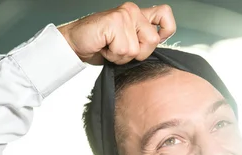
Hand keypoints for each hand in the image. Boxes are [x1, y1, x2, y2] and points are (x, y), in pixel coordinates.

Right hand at [58, 2, 175, 64]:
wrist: (75, 44)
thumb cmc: (99, 45)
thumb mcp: (126, 44)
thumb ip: (142, 41)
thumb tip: (157, 46)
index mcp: (138, 15)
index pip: (165, 15)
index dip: (166, 31)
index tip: (154, 40)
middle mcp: (133, 11)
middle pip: (153, 41)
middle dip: (137, 54)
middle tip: (119, 48)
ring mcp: (123, 15)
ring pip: (136, 49)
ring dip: (121, 56)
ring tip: (109, 47)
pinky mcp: (114, 22)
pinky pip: (124, 49)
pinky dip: (112, 55)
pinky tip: (104, 46)